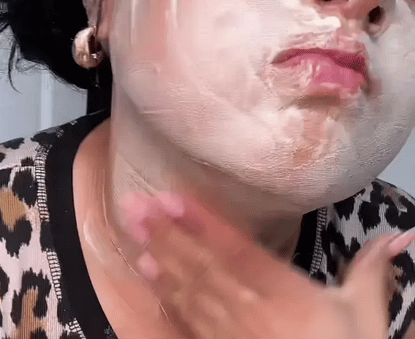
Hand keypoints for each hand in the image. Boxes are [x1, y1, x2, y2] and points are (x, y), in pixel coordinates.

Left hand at [123, 194, 414, 338]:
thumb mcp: (365, 314)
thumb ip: (371, 269)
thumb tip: (397, 236)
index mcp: (289, 296)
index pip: (239, 253)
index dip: (205, 225)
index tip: (175, 199)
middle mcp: (256, 312)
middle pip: (206, 268)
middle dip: (169, 234)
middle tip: (138, 205)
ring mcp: (235, 334)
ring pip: (192, 291)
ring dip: (162, 257)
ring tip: (137, 231)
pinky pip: (189, 321)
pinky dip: (167, 296)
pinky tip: (149, 275)